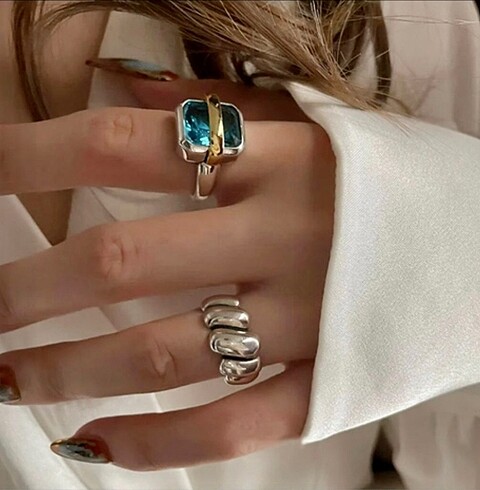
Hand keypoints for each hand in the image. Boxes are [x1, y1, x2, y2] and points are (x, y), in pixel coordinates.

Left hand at [0, 77, 335, 469]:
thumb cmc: (388, 180)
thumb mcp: (311, 124)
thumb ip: (217, 110)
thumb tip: (123, 94)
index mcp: (277, 159)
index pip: (123, 145)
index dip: (30, 156)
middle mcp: (284, 237)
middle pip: (122, 260)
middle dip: (26, 289)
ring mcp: (307, 320)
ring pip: (165, 355)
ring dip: (70, 371)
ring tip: (8, 378)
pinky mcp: (329, 382)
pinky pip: (233, 424)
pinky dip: (160, 443)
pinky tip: (100, 444)